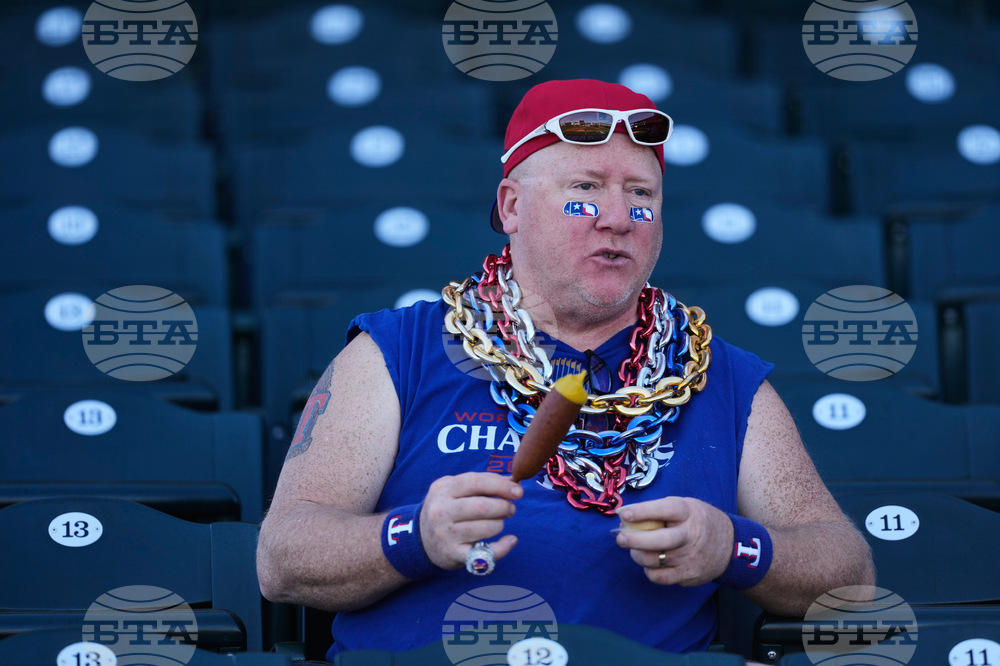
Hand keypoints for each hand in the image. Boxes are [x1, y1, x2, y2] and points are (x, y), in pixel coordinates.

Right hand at [419, 472, 520, 569]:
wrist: (421, 539)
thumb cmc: (446, 508)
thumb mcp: (454, 488)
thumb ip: (482, 482)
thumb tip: (513, 481)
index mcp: (443, 489)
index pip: (477, 482)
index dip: (501, 486)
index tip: (518, 491)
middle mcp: (441, 511)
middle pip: (482, 507)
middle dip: (504, 506)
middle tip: (510, 508)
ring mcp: (446, 534)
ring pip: (486, 528)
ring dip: (500, 524)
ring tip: (499, 522)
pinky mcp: (453, 554)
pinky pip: (485, 553)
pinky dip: (503, 548)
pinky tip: (510, 540)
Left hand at [615, 496, 732, 585]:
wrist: (730, 546)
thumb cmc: (697, 521)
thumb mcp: (685, 506)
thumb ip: (659, 510)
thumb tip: (625, 515)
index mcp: (688, 513)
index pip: (665, 510)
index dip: (643, 511)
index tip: (624, 514)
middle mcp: (690, 536)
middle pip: (660, 540)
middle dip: (635, 540)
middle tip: (620, 538)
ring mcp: (690, 558)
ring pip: (655, 560)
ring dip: (637, 555)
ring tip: (633, 549)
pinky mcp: (688, 576)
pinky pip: (660, 577)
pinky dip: (649, 570)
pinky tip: (648, 563)